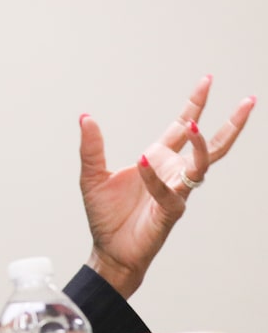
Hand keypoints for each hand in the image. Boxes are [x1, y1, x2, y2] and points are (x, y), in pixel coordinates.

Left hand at [79, 75, 254, 297]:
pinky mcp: (171, 210)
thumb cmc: (106, 215)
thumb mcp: (91, 176)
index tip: (207, 81)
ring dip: (200, 144)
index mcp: (157, 159)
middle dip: (230, 123)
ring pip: (202, 164)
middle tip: (248, 101)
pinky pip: (170, 189)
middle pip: (210, 145)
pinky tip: (142, 163)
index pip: (180, 127)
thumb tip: (85, 118)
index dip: (195, 104)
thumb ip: (91, 148)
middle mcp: (172, 173)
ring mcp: (175, 191)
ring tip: (192, 124)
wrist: (108, 251)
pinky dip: (156, 177)